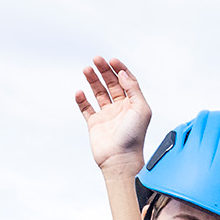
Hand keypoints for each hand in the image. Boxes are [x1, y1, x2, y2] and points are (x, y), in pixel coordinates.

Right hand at [75, 57, 150, 174]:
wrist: (120, 159)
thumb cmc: (134, 137)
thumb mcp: (140, 109)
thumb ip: (133, 89)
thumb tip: (122, 73)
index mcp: (134, 104)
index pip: (126, 81)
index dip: (120, 69)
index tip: (112, 60)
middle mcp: (121, 108)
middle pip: (112, 84)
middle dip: (104, 71)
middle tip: (96, 60)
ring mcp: (107, 115)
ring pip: (99, 93)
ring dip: (93, 80)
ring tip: (86, 69)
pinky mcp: (95, 124)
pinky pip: (86, 108)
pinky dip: (82, 100)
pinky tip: (80, 92)